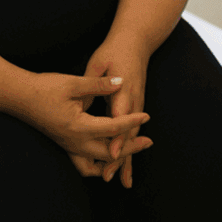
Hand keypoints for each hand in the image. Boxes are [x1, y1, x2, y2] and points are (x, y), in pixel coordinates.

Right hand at [9, 71, 151, 179]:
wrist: (18, 97)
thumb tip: (122, 82)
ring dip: (114, 160)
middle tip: (148, 141)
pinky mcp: (65, 145)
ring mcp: (68, 146)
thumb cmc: (45, 88)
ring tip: (129, 152)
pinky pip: (84, 164)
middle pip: (109, 152)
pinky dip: (97, 164)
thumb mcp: (73, 82)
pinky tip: (106, 155)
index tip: (147, 116)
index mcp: (79, 126)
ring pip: (96, 164)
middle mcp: (74, 142)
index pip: (113, 128)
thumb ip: (99, 85)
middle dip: (130, 148)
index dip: (132, 122)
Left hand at [82, 36, 151, 187]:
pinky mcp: (136, 105)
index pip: (119, 117)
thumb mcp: (99, 61)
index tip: (111, 154)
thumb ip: (94, 83)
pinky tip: (125, 164)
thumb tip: (84, 105)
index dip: (115, 137)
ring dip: (127, 157)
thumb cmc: (114, 49)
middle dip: (121, 156)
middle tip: (110, 177)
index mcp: (123, 88)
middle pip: (128, 133)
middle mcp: (133, 99)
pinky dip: (129, 148)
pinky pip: (132, 131)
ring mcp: (137, 103)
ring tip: (122, 181)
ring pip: (132, 135)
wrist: (137, 40)